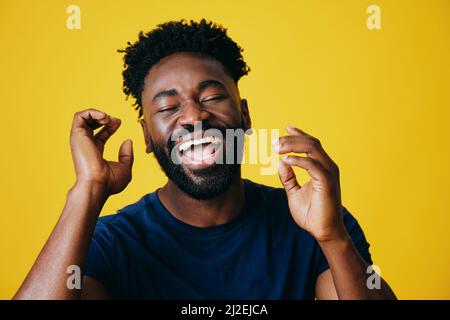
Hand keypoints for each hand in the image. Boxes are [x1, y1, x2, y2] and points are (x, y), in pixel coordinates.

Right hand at [70, 109, 133, 195]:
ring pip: (83, 117)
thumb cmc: (110, 182)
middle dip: (104, 117)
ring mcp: (80, 140)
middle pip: (92, 123)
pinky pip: (79, 116)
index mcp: (95, 152)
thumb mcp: (125, 168)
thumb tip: (128, 141)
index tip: (119, 122)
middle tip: (115, 121)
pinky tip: (104, 118)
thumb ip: (127, 155)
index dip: (111, 125)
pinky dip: (92, 112)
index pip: (101, 133)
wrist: (97, 185)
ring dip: (98, 113)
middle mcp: (86, 145)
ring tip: (108, 118)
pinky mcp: (76, 135)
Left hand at [274, 125, 345, 241]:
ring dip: (293, 145)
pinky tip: (285, 161)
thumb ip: (288, 178)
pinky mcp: (327, 182)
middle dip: (291, 139)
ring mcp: (329, 173)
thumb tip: (280, 163)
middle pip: (311, 142)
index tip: (285, 128)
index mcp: (322, 167)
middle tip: (273, 142)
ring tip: (276, 147)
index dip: (299, 134)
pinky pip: (312, 165)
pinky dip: (298, 160)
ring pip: (312, 149)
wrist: (324, 233)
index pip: (311, 144)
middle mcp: (328, 167)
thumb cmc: (312, 214)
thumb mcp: (294, 193)